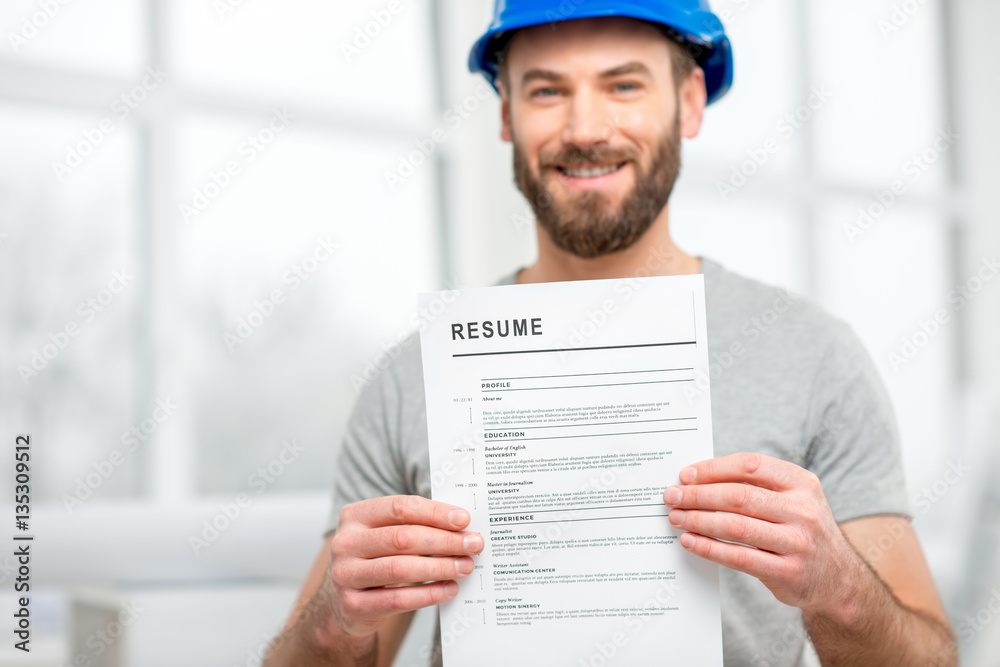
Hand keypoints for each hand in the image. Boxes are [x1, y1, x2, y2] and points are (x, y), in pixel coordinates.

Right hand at [328, 495, 483, 636]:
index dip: (435, 513)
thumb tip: (461, 525)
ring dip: (440, 567)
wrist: (343, 603)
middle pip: (404, 538)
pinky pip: (399, 599)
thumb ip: (414, 524)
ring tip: (465, 566)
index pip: (399, 507)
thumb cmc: (374, 559)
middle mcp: (345, 543)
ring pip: (401, 568)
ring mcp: (345, 575)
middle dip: (445, 541)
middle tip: (473, 544)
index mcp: (354, 516)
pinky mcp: (353, 605)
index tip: (464, 520)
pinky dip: (429, 594)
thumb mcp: (384, 534)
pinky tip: (449, 588)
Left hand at [662, 453, 860, 614]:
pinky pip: (739, 557)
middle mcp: (803, 509)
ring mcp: (798, 542)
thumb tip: (698, 478)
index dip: (713, 468)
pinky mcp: (789, 572)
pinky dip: (709, 548)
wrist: (838, 579)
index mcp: (801, 482)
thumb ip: (756, 486)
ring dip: (698, 520)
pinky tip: (690, 541)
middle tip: (672, 497)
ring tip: (676, 518)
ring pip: (735, 526)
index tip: (686, 475)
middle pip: (738, 496)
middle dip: (698, 495)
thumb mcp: (793, 498)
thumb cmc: (801, 530)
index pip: (749, 465)